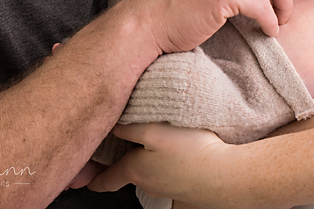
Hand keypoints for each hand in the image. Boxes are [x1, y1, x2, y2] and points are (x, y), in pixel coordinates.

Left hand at [88, 123, 230, 205]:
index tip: (88, 181)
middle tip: (124, 151)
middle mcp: (149, 183)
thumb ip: (128, 127)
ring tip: (157, 148)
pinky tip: (181, 159)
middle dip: (125, 163)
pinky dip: (172, 169)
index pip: (107, 179)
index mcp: (135, 171)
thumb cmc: (191, 153)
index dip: (95, 179)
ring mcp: (169, 189)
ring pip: (152, 174)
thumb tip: (112, 125)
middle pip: (130, 173)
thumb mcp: (152, 131)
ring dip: (150, 163)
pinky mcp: (187, 189)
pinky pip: (173, 177)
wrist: (226, 175)